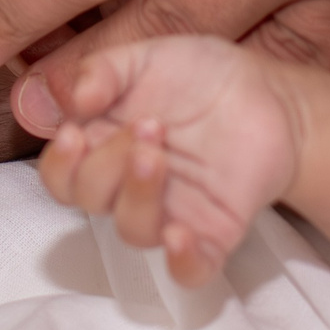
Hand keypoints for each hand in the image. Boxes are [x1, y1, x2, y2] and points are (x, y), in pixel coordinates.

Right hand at [35, 37, 299, 286]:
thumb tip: (71, 100)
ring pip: (133, 231)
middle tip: (149, 126)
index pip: (62, 177)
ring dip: (138, 196)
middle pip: (91, 200)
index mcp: (102, 147)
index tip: (75, 133)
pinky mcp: (212, 233)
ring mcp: (170, 212)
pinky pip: (190, 271)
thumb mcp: (145, 58)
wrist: (268, 95)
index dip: (61, 164)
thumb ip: (102, 71)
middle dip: (108, 164)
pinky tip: (180, 237)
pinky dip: (181, 263)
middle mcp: (128, 186)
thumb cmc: (201, 76)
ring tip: (160, 155)